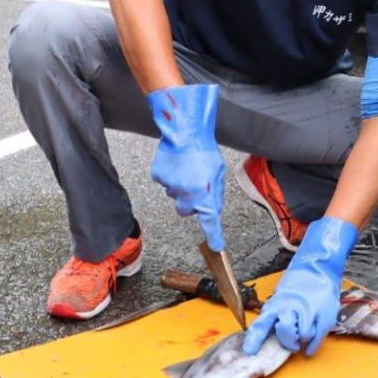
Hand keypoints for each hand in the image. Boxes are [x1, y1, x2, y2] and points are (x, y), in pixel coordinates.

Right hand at [147, 84, 225, 250]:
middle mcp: (186, 195)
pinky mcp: (158, 177)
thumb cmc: (205, 150)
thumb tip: (213, 210)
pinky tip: (176, 163)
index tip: (217, 247)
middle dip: (190, 203)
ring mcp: (170, 186)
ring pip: (175, 195)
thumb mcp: (218, 173)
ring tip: (186, 168)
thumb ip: (216, 194)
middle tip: (195, 186)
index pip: (210, 222)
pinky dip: (170, 176)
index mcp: (204, 194)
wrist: (185, 131)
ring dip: (180, 187)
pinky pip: (165, 182)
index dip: (214, 236)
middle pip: (186, 211)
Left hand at [243, 217, 357, 355]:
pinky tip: (308, 348)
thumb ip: (274, 315)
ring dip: (301, 340)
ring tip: (302, 336)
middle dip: (287, 340)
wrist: (319, 268)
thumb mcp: (280, 298)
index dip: (254, 339)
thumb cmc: (297, 286)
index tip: (249, 352)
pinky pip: (316, 339)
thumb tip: (268, 337)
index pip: (261, 324)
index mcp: (276, 304)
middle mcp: (291, 307)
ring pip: (302, 336)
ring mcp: (309, 311)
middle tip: (290, 343)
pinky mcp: (324, 316)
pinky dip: (311, 347)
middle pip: (285, 331)